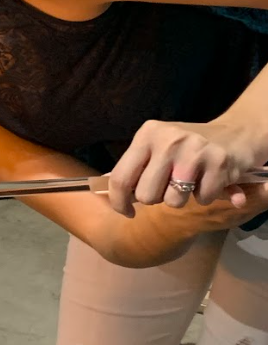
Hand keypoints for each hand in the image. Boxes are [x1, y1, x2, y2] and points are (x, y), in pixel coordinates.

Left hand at [107, 118, 264, 216]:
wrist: (238, 132)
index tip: (126, 211)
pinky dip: (206, 196)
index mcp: (147, 135)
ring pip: (172, 201)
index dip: (119, 202)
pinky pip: (201, 199)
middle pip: (145, 195)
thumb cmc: (188, 146)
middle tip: (168, 188)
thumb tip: (107, 194)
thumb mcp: (157, 147)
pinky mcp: (219, 162)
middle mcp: (168, 140)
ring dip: (182, 199)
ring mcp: (194, 150)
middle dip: (155, 199)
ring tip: (190, 181)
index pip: (120, 177)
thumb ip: (136, 168)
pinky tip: (210, 180)